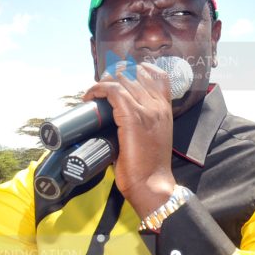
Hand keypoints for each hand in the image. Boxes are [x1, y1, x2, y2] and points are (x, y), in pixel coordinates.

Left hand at [80, 61, 175, 217]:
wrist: (152, 184)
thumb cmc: (147, 167)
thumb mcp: (150, 137)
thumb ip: (139, 123)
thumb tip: (114, 119)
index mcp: (165, 109)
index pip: (156, 74)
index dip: (134, 71)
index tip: (116, 80)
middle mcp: (158, 105)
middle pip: (135, 73)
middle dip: (113, 76)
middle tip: (99, 89)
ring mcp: (147, 110)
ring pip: (123, 80)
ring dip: (103, 82)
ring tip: (92, 93)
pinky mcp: (133, 118)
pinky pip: (114, 92)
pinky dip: (98, 90)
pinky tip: (90, 96)